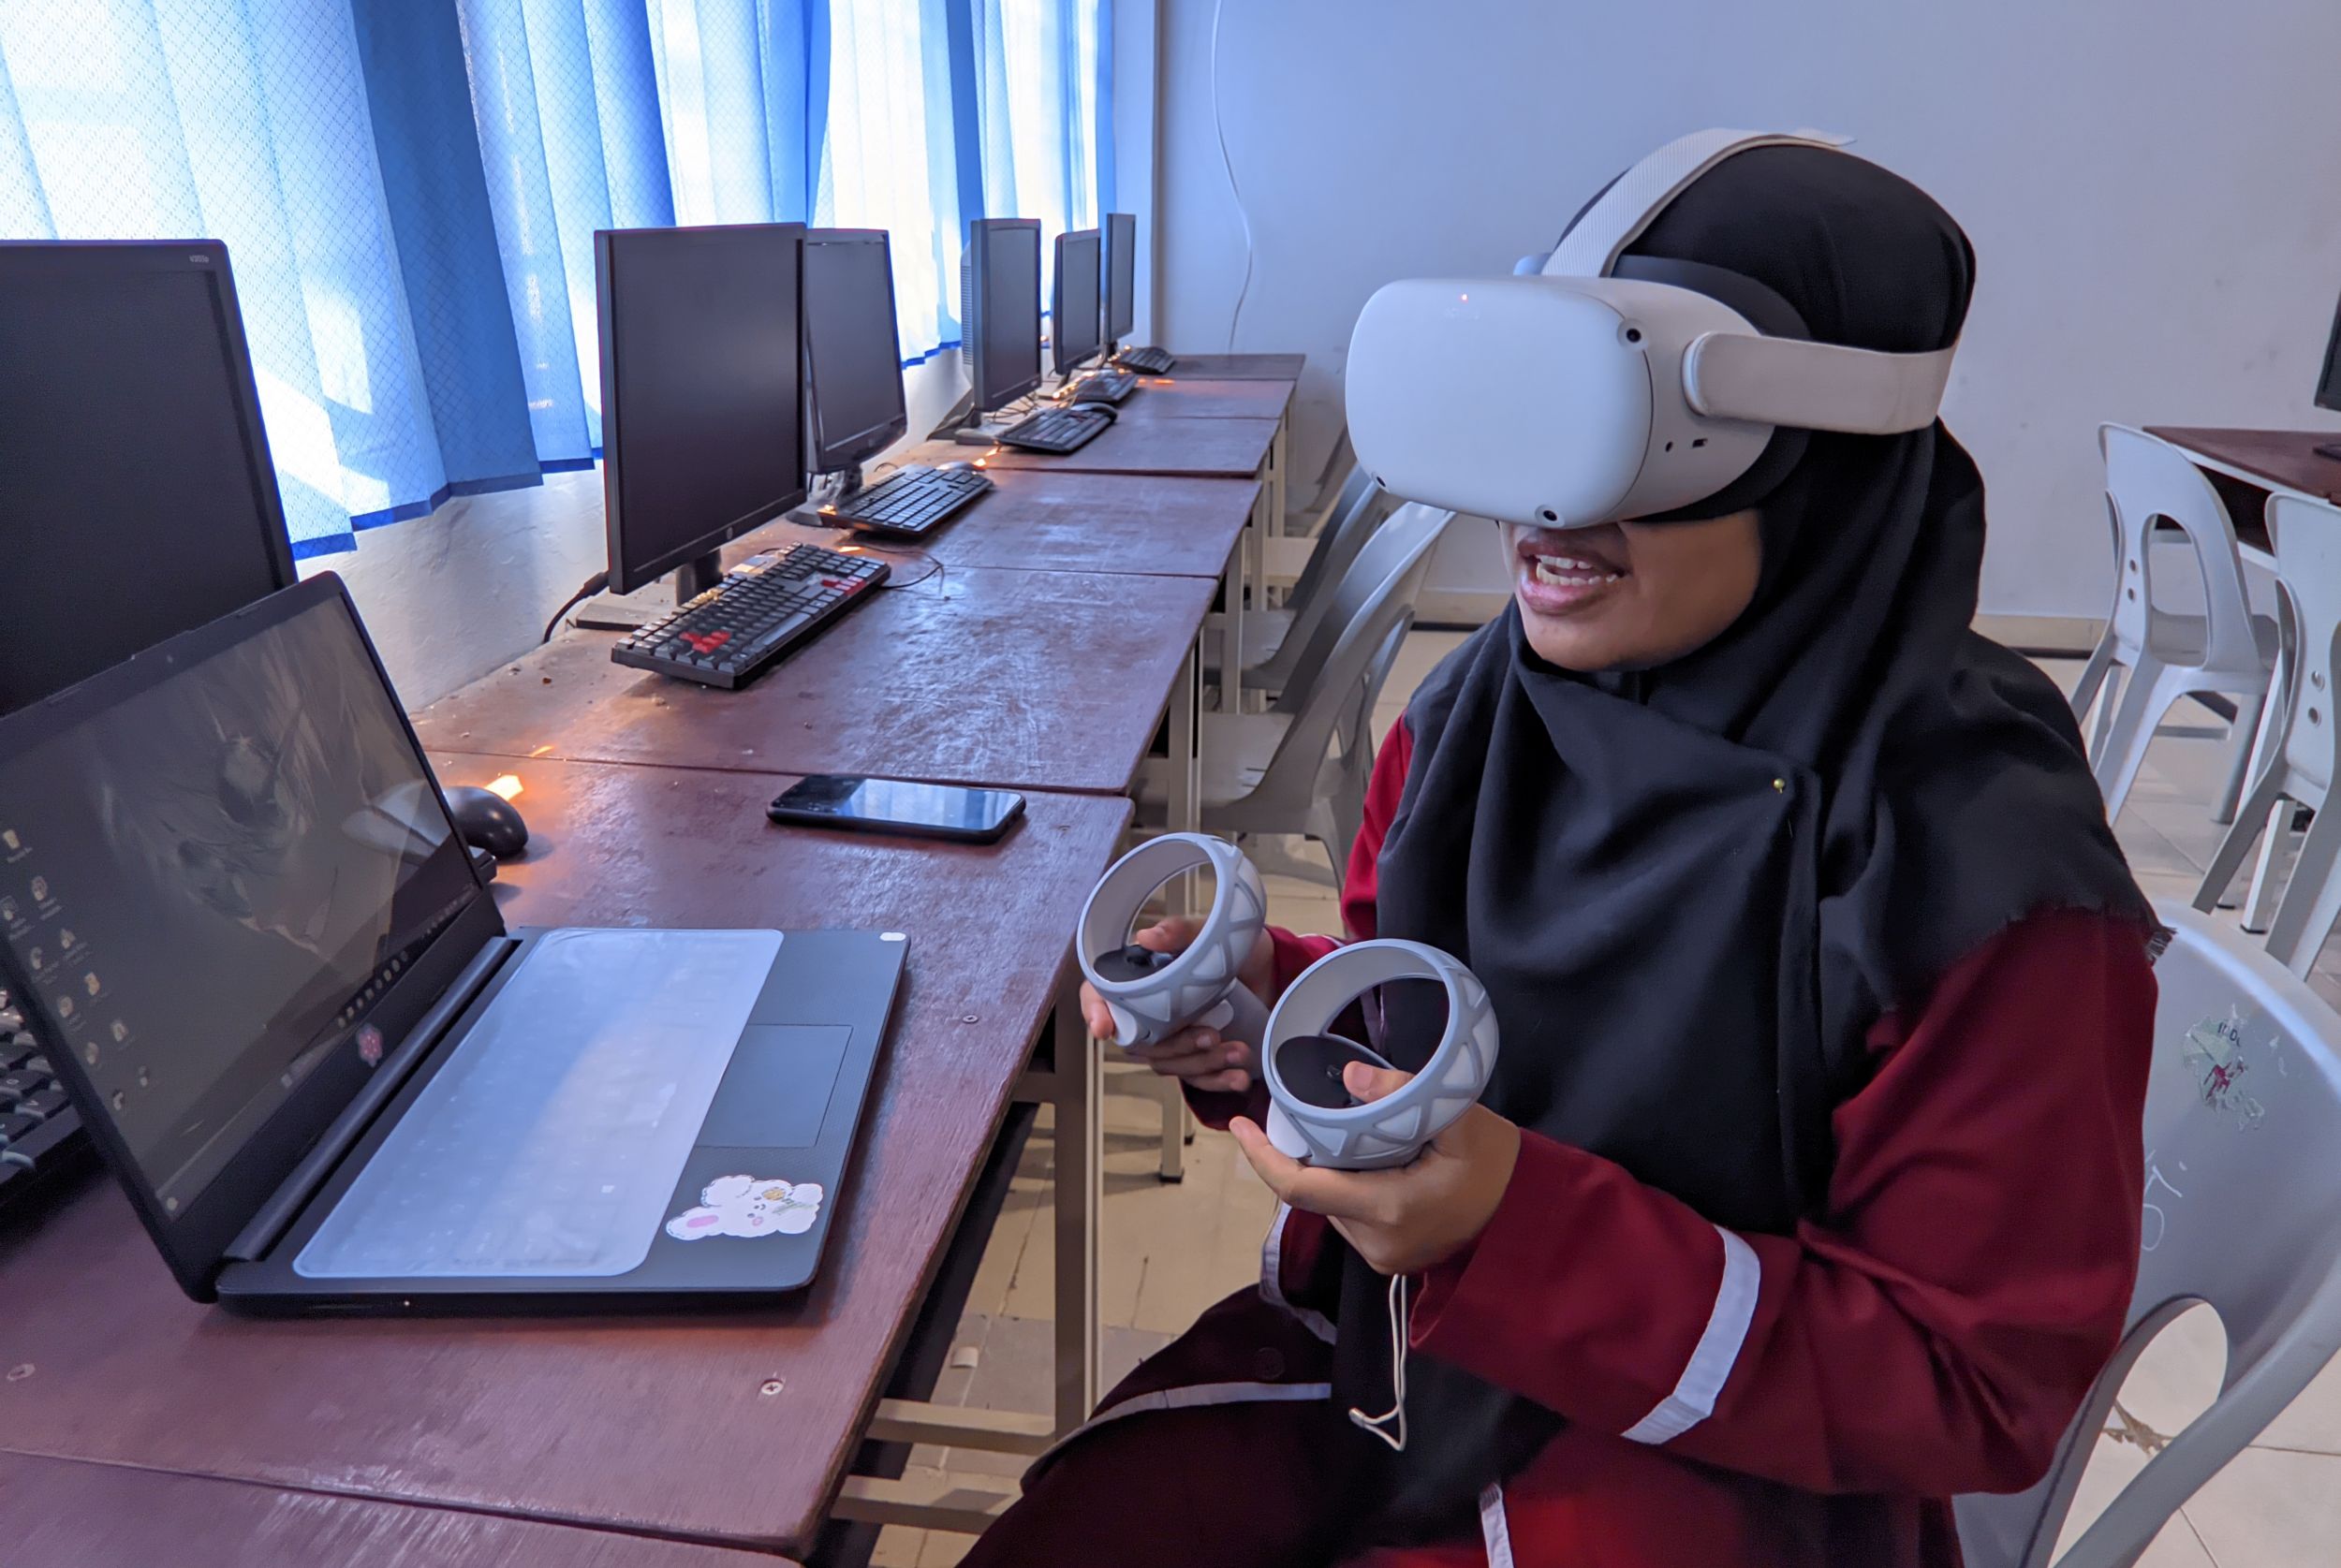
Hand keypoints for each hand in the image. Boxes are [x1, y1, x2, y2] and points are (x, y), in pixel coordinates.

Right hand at [1081, 917, 1276, 1093]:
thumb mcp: (1209, 933)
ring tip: (1238, 1052)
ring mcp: (1170, 1038)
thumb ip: (1180, 931)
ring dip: (1202, 1064)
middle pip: (1140, 1042)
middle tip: (1210, 1036)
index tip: (1103, 1027)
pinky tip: (1238, 1076)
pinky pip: (1195, 1078)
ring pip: (1169, 1064)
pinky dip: (1217, 1081)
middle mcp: (1147, 1012)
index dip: (1094, 1012)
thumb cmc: (1229, 948)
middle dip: (1175, 1046)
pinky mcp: (1194, 1057)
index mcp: (1139, 978)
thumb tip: (1148, 937)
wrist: (1265, 971)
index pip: (1099, 996)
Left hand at [1231, 1062, 1519, 1275]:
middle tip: (1318, 1110)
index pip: (1301, 1188)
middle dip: (1308, 1152)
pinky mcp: (1388, 1258)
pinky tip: (1373, 1161)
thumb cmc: (1497, 1164)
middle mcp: (1375, 1242)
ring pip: (1331, 1204)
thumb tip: (1351, 1076)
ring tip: (1358, 1134)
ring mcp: (1381, 1256)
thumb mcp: (1460, 1118)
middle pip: (1315, 1192)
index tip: (1237, 1124)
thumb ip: (1403, 1094)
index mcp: (1387, 1210)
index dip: (1263, 1157)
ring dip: (1331, 1169)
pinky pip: (1350, 1214)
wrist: (1527, 1214)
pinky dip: (1350, 1184)